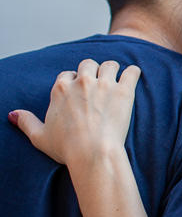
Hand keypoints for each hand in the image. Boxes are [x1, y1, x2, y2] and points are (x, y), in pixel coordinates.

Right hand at [9, 59, 140, 168]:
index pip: (67, 74)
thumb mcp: (39, 136)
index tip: (79, 91)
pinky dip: (133, 73)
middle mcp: (81, 82)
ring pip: (110, 64)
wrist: (92, 152)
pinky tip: (132, 78)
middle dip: (93, 71)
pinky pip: (132, 72)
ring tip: (116, 79)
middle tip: (99, 83)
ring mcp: (104, 84)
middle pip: (88, 64)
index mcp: (60, 89)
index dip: (74, 81)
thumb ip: (26, 122)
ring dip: (113, 70)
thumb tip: (13, 114)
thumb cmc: (66, 148)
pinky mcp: (124, 91)